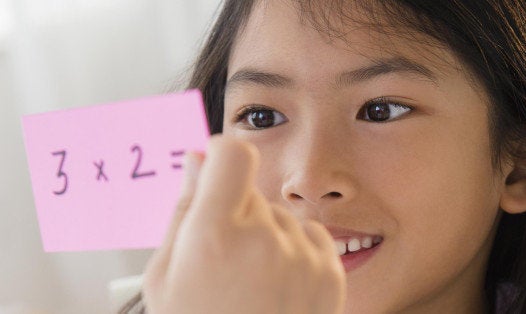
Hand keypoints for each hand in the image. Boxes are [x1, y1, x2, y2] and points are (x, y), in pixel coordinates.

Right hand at [142, 136, 345, 313]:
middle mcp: (265, 239)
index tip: (217, 171)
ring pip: (282, 216)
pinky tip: (278, 287)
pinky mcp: (331, 272)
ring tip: (252, 282)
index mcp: (215, 235)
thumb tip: (197, 160)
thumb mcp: (166, 276)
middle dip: (237, 213)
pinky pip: (310, 236)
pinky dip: (295, 251)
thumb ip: (184, 210)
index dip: (221, 156)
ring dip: (267, 235)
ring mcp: (303, 256)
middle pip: (253, 191)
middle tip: (226, 258)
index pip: (232, 154)